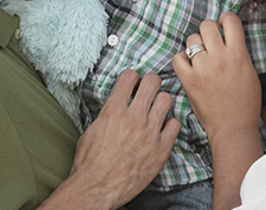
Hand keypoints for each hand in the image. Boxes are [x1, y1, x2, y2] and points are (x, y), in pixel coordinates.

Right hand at [39, 71, 179, 208]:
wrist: (96, 189)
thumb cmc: (89, 163)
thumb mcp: (91, 129)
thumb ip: (108, 112)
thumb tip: (117, 102)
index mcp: (114, 110)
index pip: (130, 76)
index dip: (132, 78)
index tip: (133, 83)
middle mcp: (133, 117)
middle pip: (153, 81)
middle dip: (151, 83)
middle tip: (149, 90)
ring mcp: (149, 132)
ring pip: (167, 99)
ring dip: (161, 102)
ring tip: (156, 109)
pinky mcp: (161, 148)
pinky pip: (175, 124)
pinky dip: (169, 125)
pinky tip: (162, 129)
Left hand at [173, 12, 262, 209]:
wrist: (233, 128)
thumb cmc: (245, 103)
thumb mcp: (250, 72)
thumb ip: (239, 52)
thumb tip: (228, 37)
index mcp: (238, 54)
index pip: (230, 20)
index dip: (225, 19)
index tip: (224, 25)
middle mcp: (220, 58)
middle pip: (207, 25)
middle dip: (209, 31)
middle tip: (211, 41)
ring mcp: (203, 68)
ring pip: (192, 39)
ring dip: (196, 45)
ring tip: (201, 57)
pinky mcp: (189, 80)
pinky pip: (178, 57)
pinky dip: (182, 59)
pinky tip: (189, 65)